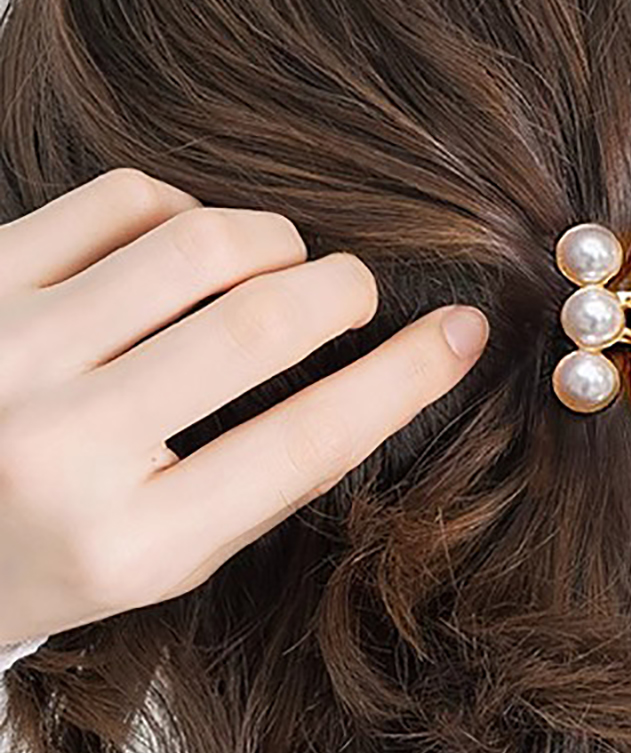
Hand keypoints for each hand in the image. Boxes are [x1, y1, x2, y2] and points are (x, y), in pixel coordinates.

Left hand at [0, 168, 487, 648]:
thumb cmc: (59, 546)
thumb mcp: (171, 551)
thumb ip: (264, 475)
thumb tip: (391, 364)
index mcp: (132, 541)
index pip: (305, 442)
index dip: (404, 378)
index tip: (463, 333)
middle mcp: (59, 448)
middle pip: (258, 327)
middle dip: (341, 291)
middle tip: (358, 290)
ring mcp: (5, 354)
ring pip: (194, 247)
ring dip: (271, 241)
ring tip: (281, 262)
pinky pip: (119, 201)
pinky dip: (184, 210)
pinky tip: (187, 247)